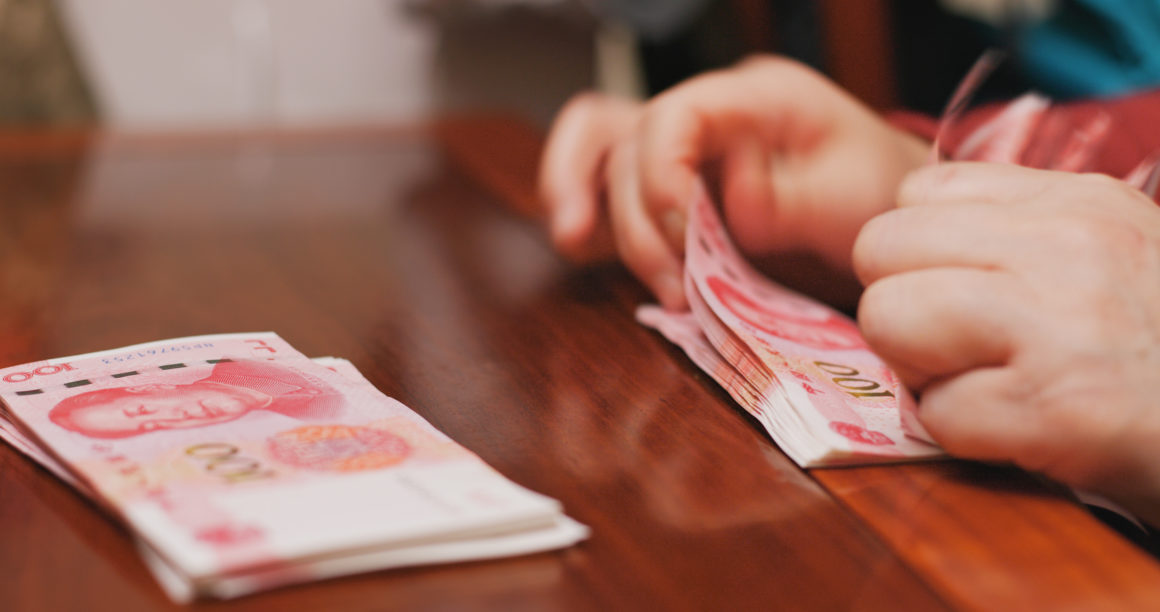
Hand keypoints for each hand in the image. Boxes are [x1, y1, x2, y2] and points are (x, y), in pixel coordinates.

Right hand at [539, 55, 928, 308]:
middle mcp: (707, 117)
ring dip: (585, 198)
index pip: (674, 114)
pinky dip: (592, 215)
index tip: (684, 235)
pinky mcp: (670, 192)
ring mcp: (683, 152)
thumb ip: (788, 199)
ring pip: (599, 148)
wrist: (884, 210)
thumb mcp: (851, 193)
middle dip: (635, 218)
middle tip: (671, 285)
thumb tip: (729, 208)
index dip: (660, 174)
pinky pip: (606, 187)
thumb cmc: (876, 190)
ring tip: (575, 243)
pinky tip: (585, 247)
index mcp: (752, 98)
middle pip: (627, 141)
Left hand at [854, 162, 1159, 524]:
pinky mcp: (1058, 407)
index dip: (918, 255)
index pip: (917, 192)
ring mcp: (1061, 322)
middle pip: (879, 248)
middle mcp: (1067, 244)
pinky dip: (968, 435)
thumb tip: (909, 243)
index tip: (961, 293)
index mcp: (1078, 201)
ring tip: (991, 385)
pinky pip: (935, 412)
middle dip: (902, 307)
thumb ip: (1017, 234)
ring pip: (887, 317)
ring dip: (921, 369)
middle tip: (966, 347)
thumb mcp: (1114, 253)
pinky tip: (1029, 431)